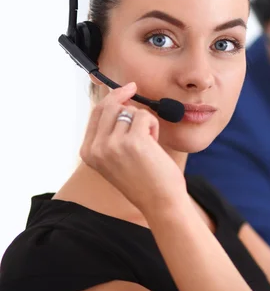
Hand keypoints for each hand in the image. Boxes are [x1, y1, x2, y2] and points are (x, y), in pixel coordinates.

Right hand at [79, 82, 186, 214]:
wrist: (160, 202)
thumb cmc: (144, 179)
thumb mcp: (117, 157)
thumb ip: (111, 133)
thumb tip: (119, 99)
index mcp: (88, 152)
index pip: (96, 113)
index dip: (112, 97)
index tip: (126, 88)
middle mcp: (96, 148)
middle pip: (110, 106)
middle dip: (129, 103)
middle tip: (140, 99)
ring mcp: (113, 144)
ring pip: (130, 111)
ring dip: (144, 122)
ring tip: (149, 143)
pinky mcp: (133, 141)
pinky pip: (145, 116)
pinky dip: (153, 125)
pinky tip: (155, 143)